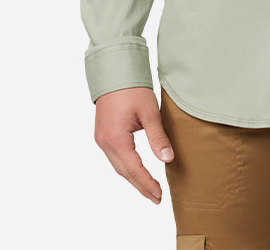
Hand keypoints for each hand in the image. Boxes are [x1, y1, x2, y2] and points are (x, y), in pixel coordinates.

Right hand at [93, 86, 174, 203]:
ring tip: (149, 189)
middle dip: (140, 186)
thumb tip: (168, 159)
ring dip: (133, 178)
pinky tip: (136, 171)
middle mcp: (105, 142)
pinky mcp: (103, 134)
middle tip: (157, 198)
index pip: (134, 169)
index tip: (159, 195)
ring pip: (118, 166)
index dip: (147, 184)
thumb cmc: (132, 89)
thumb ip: (158, 137)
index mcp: (116, 139)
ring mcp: (101, 139)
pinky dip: (126, 167)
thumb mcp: (150, 112)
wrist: (114, 72)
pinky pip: (114, 157)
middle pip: (124, 172)